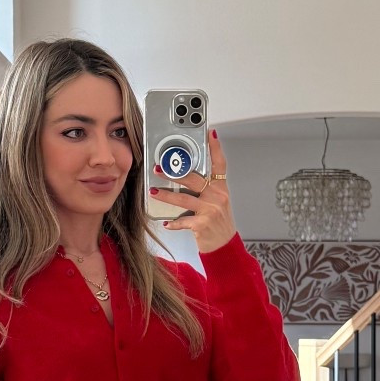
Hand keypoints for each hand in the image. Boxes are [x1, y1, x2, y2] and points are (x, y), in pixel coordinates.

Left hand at [148, 128, 235, 252]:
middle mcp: (217, 197)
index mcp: (220, 189)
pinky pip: (183, 221)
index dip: (216, 148)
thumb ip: (206, 189)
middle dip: (174, 173)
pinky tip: (166, 222)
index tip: (210, 134)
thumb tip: (185, 177)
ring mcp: (210, 210)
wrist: (225, 245)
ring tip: (154, 192)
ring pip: (184, 199)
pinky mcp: (202, 225)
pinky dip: (173, 223)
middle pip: (194, 179)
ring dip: (166, 195)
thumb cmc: (219, 223)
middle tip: (159, 169)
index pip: (220, 164)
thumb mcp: (218, 202)